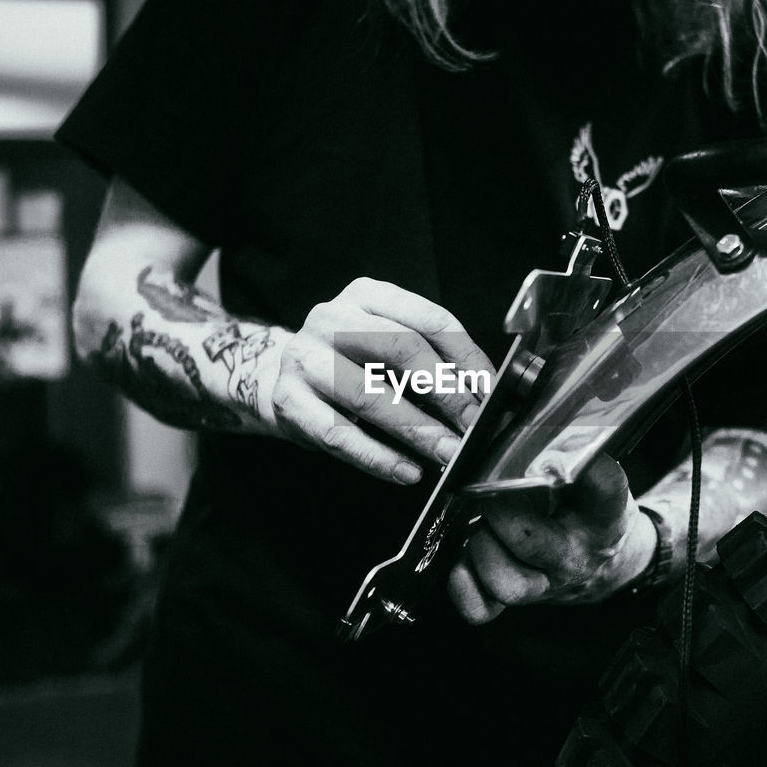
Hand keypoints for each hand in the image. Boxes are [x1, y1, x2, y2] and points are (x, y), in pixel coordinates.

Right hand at [265, 277, 494, 483]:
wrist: (275, 377)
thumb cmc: (347, 362)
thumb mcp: (384, 343)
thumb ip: (429, 359)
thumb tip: (483, 398)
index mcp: (367, 295)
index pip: (430, 319)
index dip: (467, 358)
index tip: (491, 393)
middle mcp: (333, 318)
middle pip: (402, 349)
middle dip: (447, 393)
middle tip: (474, 426)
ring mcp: (306, 359)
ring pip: (370, 396)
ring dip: (418, 430)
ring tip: (448, 453)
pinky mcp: (289, 401)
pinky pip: (340, 434)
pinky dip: (379, 458)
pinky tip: (408, 471)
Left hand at [447, 454, 656, 623]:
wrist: (608, 562)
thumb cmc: (590, 510)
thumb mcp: (595, 475)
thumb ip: (568, 446)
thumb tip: (517, 404)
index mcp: (603, 515)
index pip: (604, 489)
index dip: (583, 470)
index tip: (561, 453)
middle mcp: (575, 554)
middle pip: (532, 541)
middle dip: (498, 510)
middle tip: (488, 489)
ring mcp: (546, 584)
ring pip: (505, 581)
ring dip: (480, 547)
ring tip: (480, 524)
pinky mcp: (519, 601)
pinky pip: (482, 608)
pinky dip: (464, 585)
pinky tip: (463, 559)